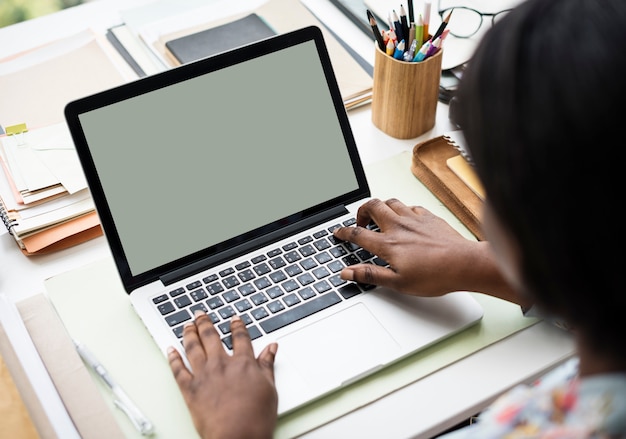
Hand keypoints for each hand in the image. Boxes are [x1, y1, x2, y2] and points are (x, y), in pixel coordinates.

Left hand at [168, 312, 277, 438]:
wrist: (237, 437)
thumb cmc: (255, 418)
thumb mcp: (270, 388)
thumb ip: (268, 365)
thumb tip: (271, 348)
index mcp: (243, 363)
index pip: (240, 337)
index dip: (237, 326)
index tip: (234, 319)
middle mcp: (221, 365)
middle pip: (211, 337)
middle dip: (205, 323)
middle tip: (201, 314)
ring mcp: (204, 376)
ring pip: (193, 348)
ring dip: (189, 334)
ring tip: (187, 325)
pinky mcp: (190, 390)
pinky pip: (178, 370)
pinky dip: (173, 358)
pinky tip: (171, 350)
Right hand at [333, 198, 507, 297]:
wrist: (464, 264)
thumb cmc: (435, 276)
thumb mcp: (397, 283)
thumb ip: (370, 275)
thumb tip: (347, 272)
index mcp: (388, 244)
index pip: (358, 234)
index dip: (344, 232)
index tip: (338, 232)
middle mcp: (399, 227)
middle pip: (371, 206)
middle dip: (360, 211)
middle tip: (360, 222)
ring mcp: (415, 219)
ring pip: (390, 202)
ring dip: (380, 207)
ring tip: (380, 218)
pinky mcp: (430, 217)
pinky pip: (410, 206)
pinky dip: (402, 209)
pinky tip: (405, 218)